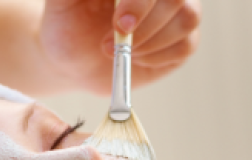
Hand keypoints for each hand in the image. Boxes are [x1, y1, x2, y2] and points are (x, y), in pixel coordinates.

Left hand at [39, 0, 201, 93]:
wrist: (75, 62)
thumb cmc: (68, 26)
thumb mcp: (63, 3)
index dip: (141, 2)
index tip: (122, 23)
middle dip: (146, 25)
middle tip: (111, 45)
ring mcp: (177, 11)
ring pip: (188, 18)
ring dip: (152, 42)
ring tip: (123, 52)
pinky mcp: (183, 40)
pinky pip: (186, 45)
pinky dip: (159, 57)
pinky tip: (138, 58)